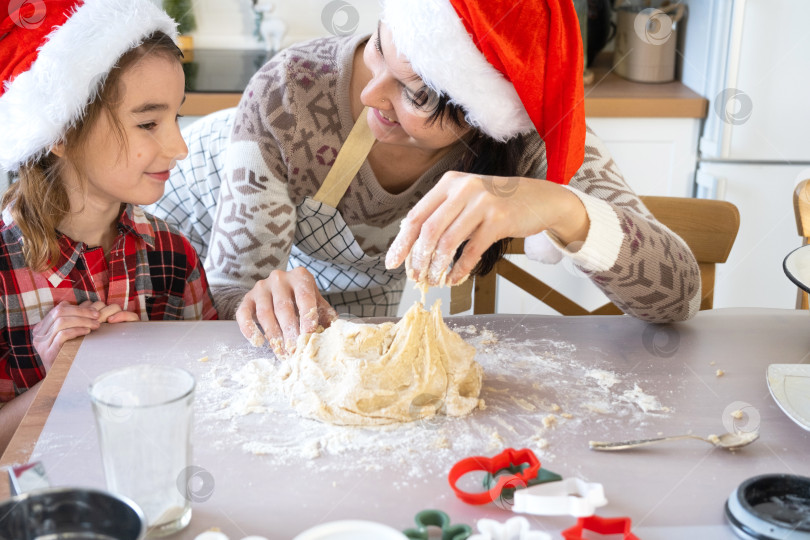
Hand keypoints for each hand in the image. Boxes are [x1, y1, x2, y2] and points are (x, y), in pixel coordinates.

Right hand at [31, 300, 135, 372]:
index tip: (95, 311)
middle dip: (82, 312)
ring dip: (82, 321)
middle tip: (98, 316)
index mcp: (42, 328)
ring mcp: (41, 344)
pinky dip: (77, 330)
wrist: (62, 381)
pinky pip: (62, 335)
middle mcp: (38, 335)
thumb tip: (90, 304)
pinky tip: (88, 332)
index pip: (59, 309)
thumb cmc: (71, 355)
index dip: (78, 307)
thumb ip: (74, 321)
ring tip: (96, 325)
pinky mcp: (48, 354)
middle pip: (59, 312)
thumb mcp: (70, 337)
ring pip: (61, 322)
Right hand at [235, 267, 337, 355]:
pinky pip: (243, 314)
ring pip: (265, 313)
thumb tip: (335, 336)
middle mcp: (279, 278)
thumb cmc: (302, 299)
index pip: (305, 298)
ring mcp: (261, 287)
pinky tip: (258, 343)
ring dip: (274, 335)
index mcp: (300, 277)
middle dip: (290, 332)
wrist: (278, 289)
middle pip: (283, 307)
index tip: (309, 336)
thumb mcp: (316, 303)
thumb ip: (325, 316)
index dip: (307, 318)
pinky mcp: (247, 298)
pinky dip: (249, 329)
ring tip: (282, 353)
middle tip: (295, 351)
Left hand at [384, 171, 588, 285]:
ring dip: (437, 266)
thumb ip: (443, 215)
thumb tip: (414, 246)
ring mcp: (482, 203)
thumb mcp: (467, 199)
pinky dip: (460, 269)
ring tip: (434, 280)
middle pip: (429, 230)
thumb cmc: (499, 202)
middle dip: (418, 258)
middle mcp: (463, 189)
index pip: (416, 215)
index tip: (392, 262)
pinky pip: (472, 250)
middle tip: (415, 277)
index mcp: (449, 183)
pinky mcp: (499, 220)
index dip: (402, 242)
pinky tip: (454, 279)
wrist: (540, 199)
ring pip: (448, 242)